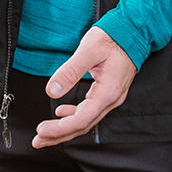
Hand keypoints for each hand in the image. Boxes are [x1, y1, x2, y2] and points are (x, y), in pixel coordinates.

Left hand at [31, 26, 135, 148]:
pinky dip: (74, 116)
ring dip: (65, 128)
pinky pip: (90, 111)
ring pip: (86, 120)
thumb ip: (70, 72)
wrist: (133, 31)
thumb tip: (52, 90)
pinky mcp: (108, 92)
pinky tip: (61, 113)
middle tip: (38, 141)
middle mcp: (111, 99)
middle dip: (59, 135)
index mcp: (107, 93)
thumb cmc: (113, 38)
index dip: (60, 129)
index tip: (41, 131)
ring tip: (46, 132)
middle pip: (83, 126)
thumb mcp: (88, 50)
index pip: (81, 120)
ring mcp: (111, 97)